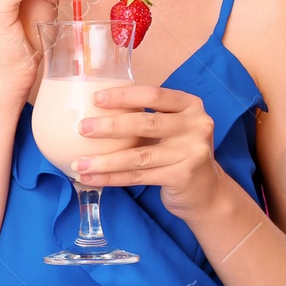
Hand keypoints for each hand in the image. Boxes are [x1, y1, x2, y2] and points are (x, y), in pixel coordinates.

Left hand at [71, 84, 227, 219]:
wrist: (207, 190)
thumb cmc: (179, 152)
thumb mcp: (173, 127)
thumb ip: (148, 117)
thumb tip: (96, 110)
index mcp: (190, 105)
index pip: (154, 95)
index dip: (124, 96)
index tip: (96, 99)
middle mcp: (196, 125)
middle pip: (147, 123)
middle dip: (110, 126)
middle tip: (83, 128)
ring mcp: (192, 152)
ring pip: (140, 156)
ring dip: (105, 160)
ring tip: (79, 163)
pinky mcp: (183, 176)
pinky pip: (140, 177)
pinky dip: (113, 178)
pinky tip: (93, 178)